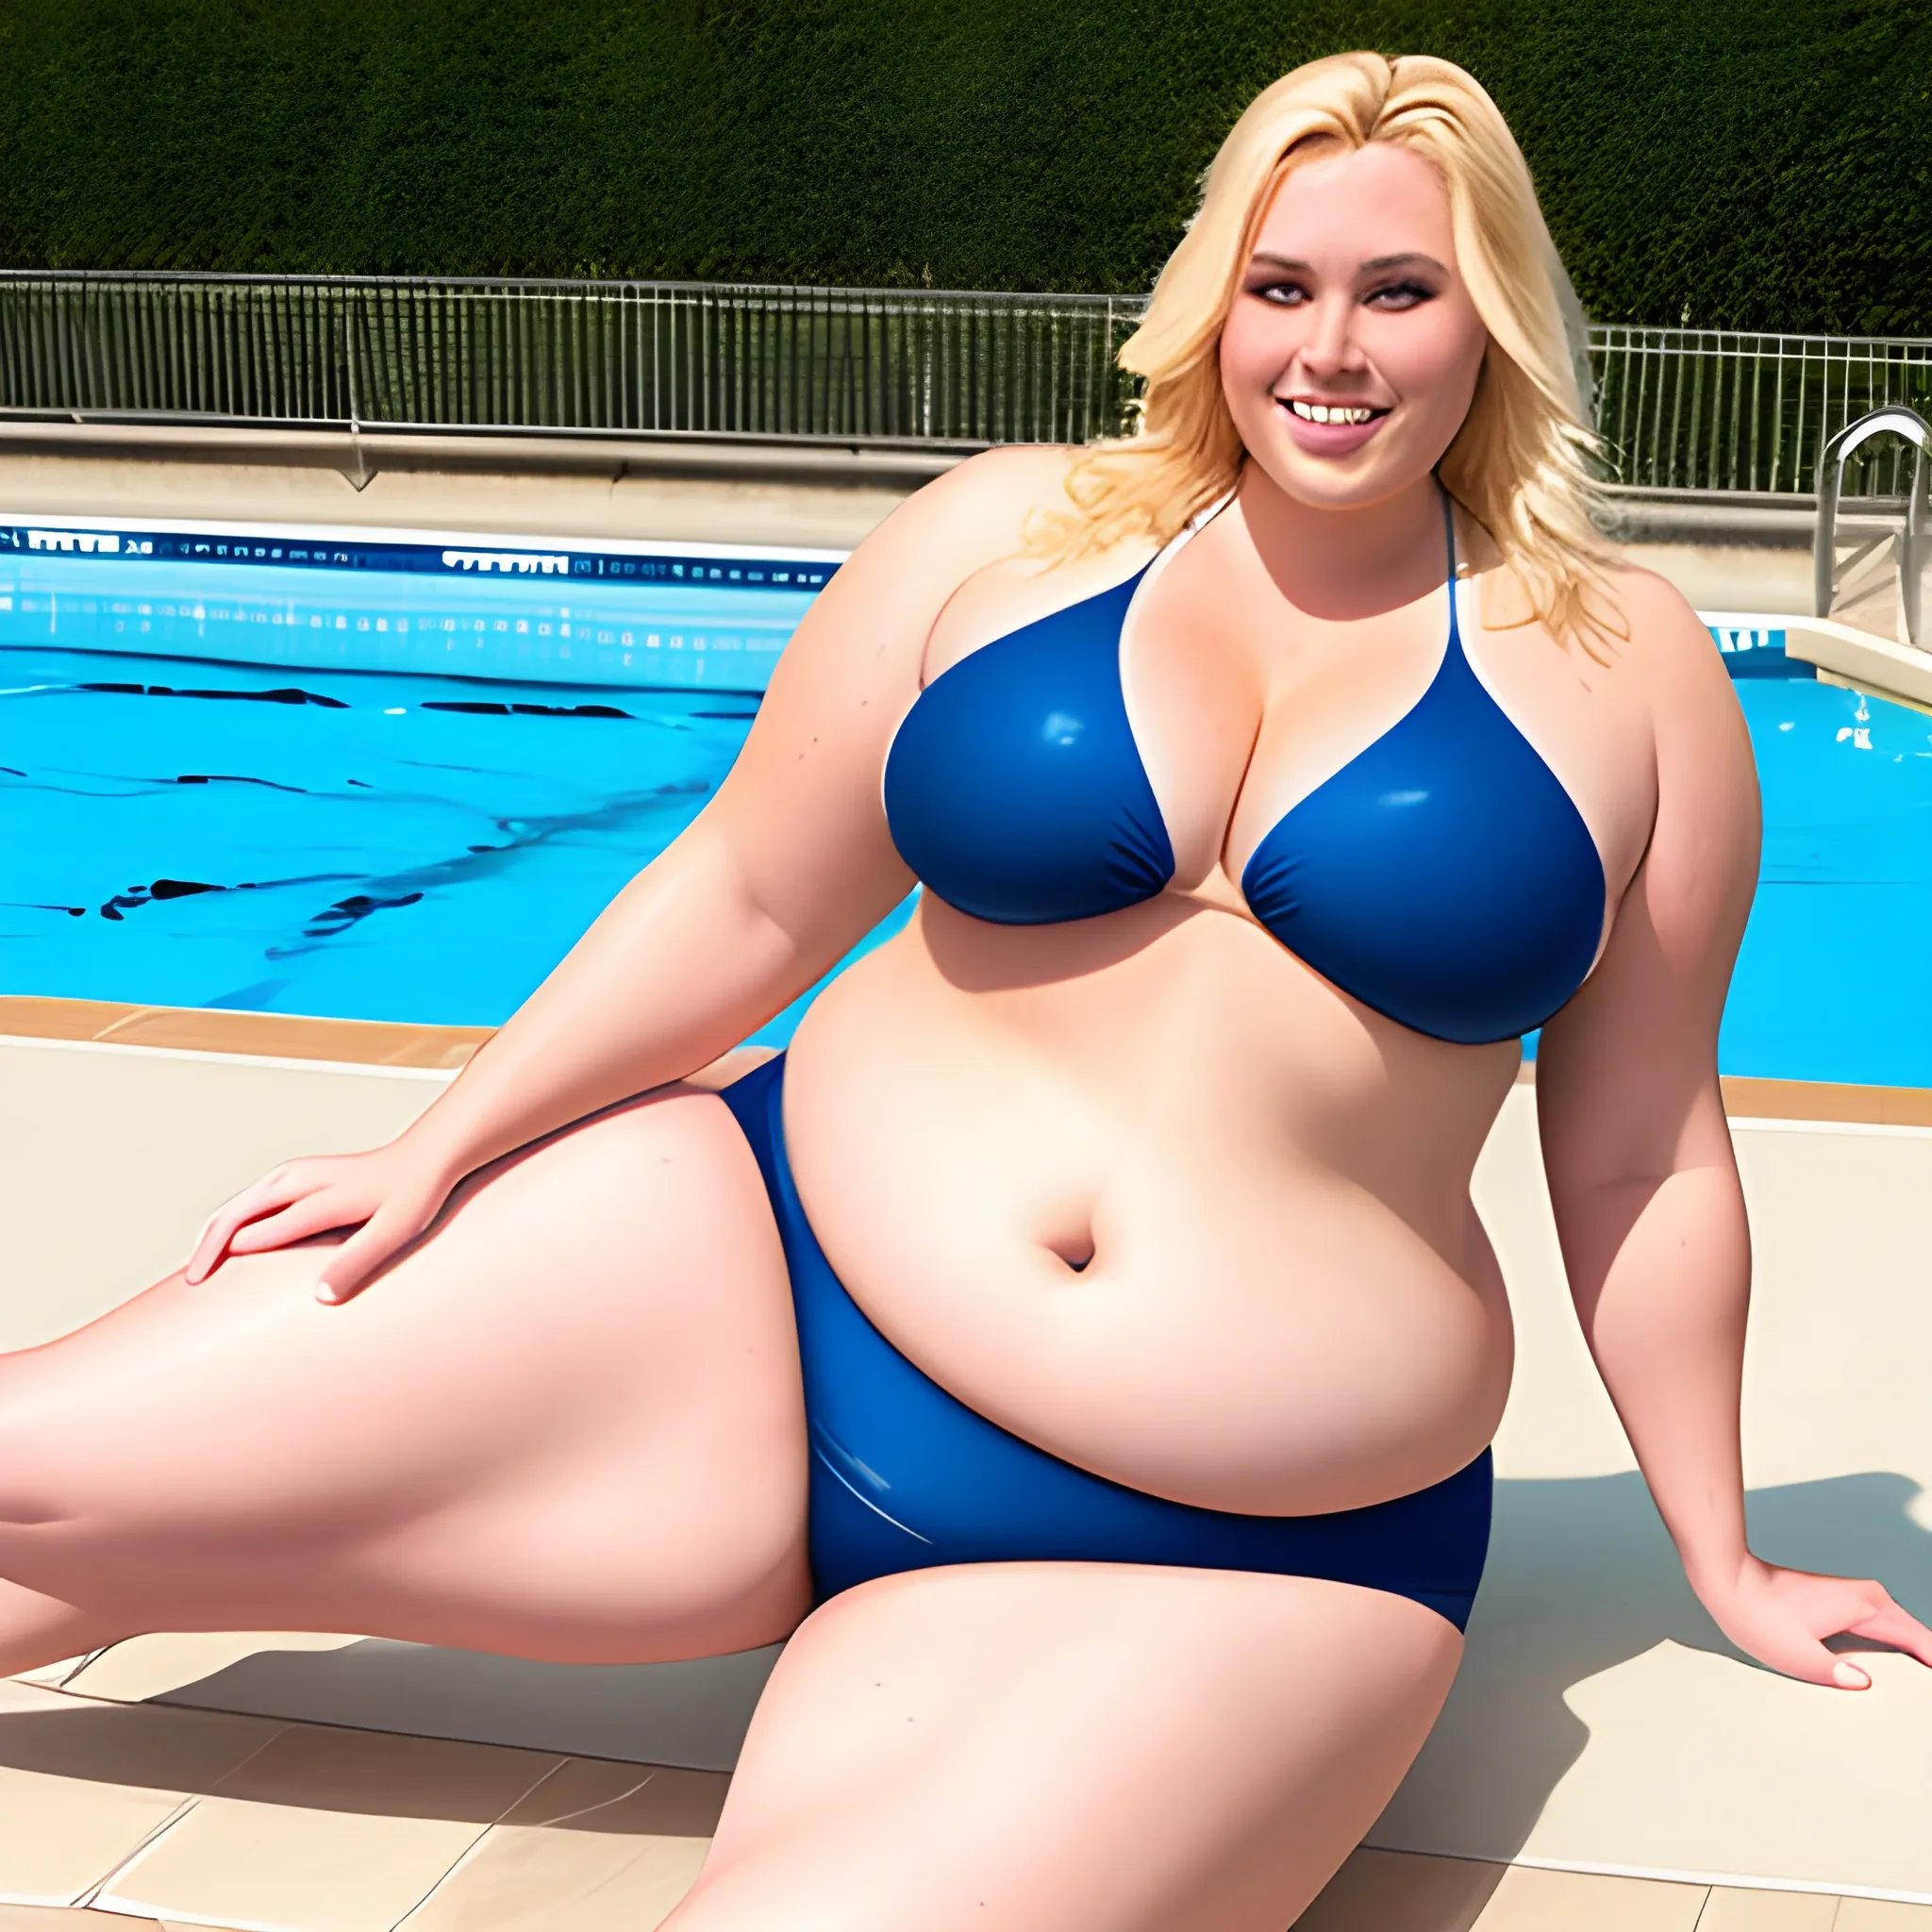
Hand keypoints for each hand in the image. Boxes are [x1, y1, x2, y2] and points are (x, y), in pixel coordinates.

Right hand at [184, 1140, 459, 1303]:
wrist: (422, 1157)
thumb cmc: (412, 1196)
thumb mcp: (394, 1233)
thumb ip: (356, 1263)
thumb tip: (319, 1297)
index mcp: (321, 1195)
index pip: (262, 1228)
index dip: (231, 1254)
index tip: (201, 1288)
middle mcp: (300, 1179)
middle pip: (237, 1212)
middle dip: (208, 1247)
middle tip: (191, 1285)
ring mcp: (295, 1174)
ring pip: (238, 1205)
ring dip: (214, 1235)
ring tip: (200, 1271)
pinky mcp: (295, 1175)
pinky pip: (250, 1201)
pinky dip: (229, 1224)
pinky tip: (227, 1246)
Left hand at [1694, 1553, 1931, 1688]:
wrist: (1729, 1582)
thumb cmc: (1758, 1615)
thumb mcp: (1795, 1654)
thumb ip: (1834, 1673)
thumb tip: (1865, 1684)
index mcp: (1869, 1607)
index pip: (1924, 1643)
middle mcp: (1870, 1599)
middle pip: (1919, 1639)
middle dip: (1929, 1665)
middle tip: (1928, 1702)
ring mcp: (1859, 1600)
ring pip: (1904, 1635)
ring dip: (1917, 1660)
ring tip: (1919, 1693)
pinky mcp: (1845, 1606)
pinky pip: (1887, 1633)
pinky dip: (1899, 1653)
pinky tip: (1896, 1676)